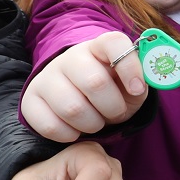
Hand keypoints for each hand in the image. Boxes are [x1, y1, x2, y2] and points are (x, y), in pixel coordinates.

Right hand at [20, 31, 147, 141]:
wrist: (79, 99)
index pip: (114, 43)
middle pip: (94, 82)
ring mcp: (47, 78)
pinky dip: (70, 135)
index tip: (138, 90)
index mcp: (99, 47)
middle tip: (115, 113)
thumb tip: (148, 81)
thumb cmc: (112, 92)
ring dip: (93, 124)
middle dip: (113, 107)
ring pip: (72, 108)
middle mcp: (69, 58)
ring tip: (97, 121)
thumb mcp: (132, 86)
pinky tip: (76, 129)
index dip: (130, 67)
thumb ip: (143, 81)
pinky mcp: (30, 101)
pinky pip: (51, 126)